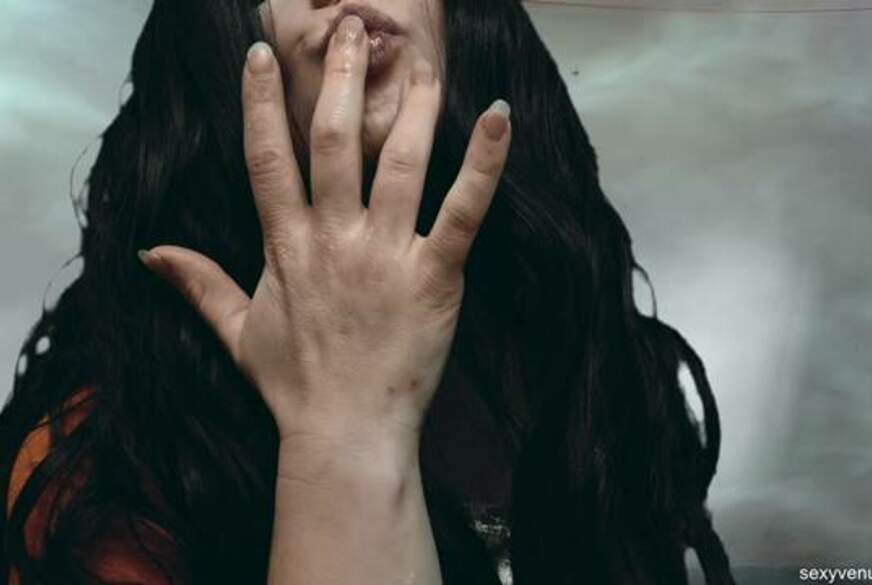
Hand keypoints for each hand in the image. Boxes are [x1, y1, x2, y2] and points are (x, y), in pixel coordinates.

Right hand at [139, 16, 511, 451]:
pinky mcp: (434, 275)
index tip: (260, 53)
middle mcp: (334, 238)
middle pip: (333, 141)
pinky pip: (462, 210)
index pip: (266, 158)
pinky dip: (483, 164)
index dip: (261, 102)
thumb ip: (197, 284)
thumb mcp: (237, 332)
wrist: (345, 433)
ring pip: (399, 161)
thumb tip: (149, 252)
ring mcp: (386, 253)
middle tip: (348, 28)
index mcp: (286, 246)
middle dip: (338, 77)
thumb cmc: (294, 387)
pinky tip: (497, 118)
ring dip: (409, 104)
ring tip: (417, 58)